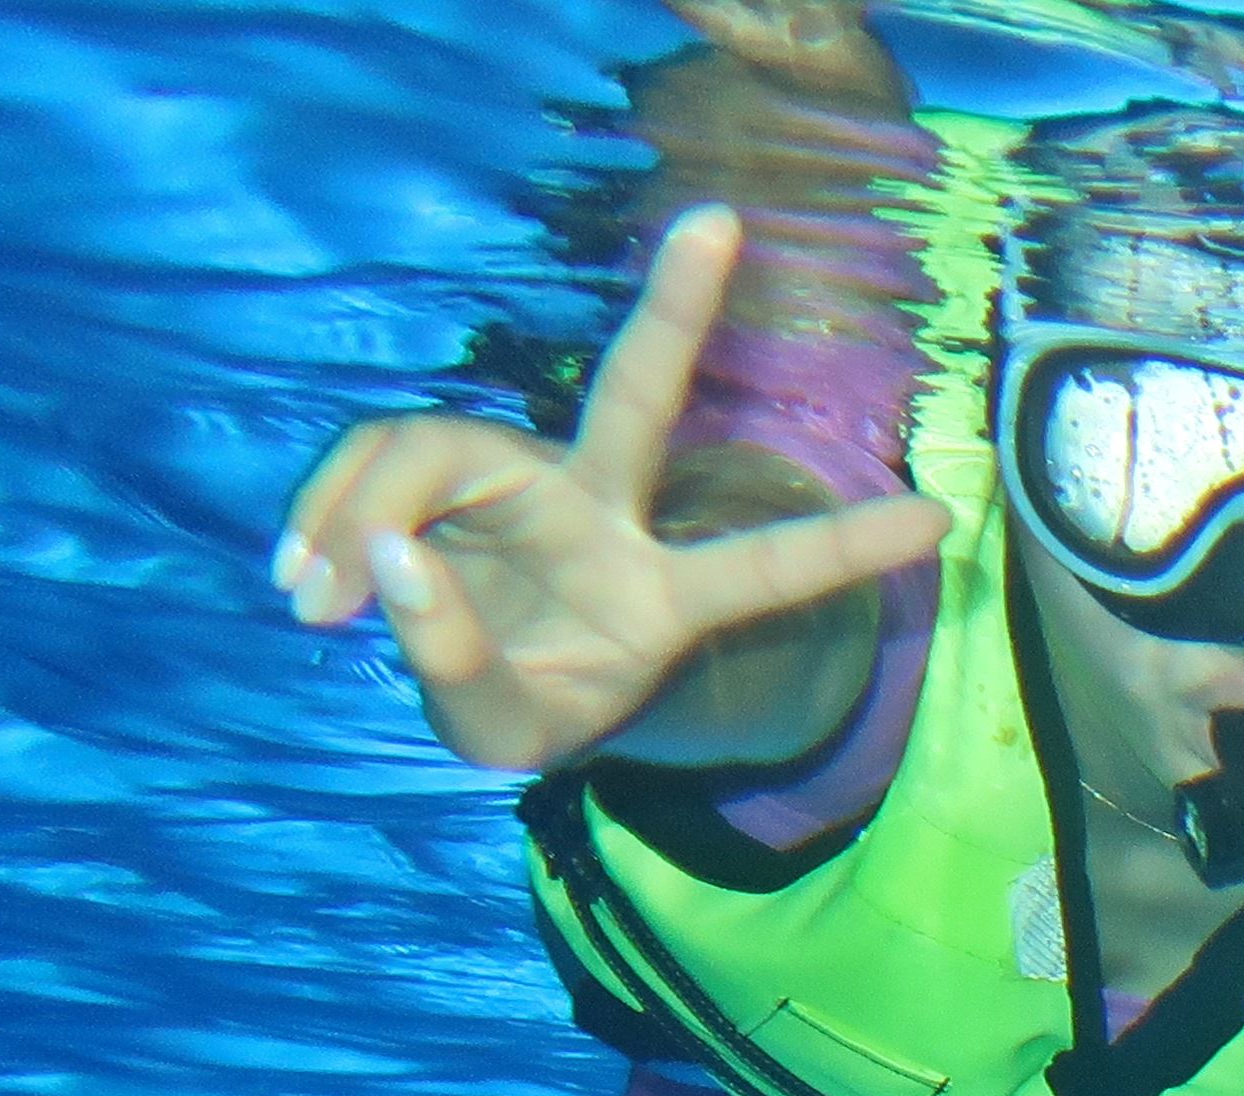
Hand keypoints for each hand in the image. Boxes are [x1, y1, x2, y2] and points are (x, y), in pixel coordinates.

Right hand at [269, 207, 939, 772]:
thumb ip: (450, 655)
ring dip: (356, 512)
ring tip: (309, 603)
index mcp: (658, 600)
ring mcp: (530, 482)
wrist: (473, 690)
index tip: (943, 523)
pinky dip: (327, 514)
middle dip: (675, 310)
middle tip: (721, 221)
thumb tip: (388, 552)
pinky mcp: (454, 470)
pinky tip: (300, 584)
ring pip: (437, 450)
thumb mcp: (493, 728)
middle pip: (639, 397)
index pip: (760, 571)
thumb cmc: (520, 709)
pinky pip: (378, 464)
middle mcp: (606, 516)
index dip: (840, 548)